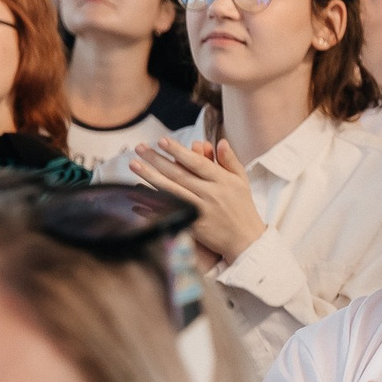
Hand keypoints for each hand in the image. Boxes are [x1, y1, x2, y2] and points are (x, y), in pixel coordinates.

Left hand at [128, 135, 267, 265]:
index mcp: (223, 181)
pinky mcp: (194, 226)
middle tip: (140, 148)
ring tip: (134, 164)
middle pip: (179, 174)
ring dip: (150, 177)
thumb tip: (220, 141)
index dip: (178, 151)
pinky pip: (171, 212)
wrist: (247, 240)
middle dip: (157, 160)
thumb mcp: (241, 181)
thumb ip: (230, 160)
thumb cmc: (243, 208)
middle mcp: (211, 194)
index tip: (162, 141)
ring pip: (171, 191)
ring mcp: (202, 211)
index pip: (197, 163)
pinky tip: (138, 195)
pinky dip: (153, 204)